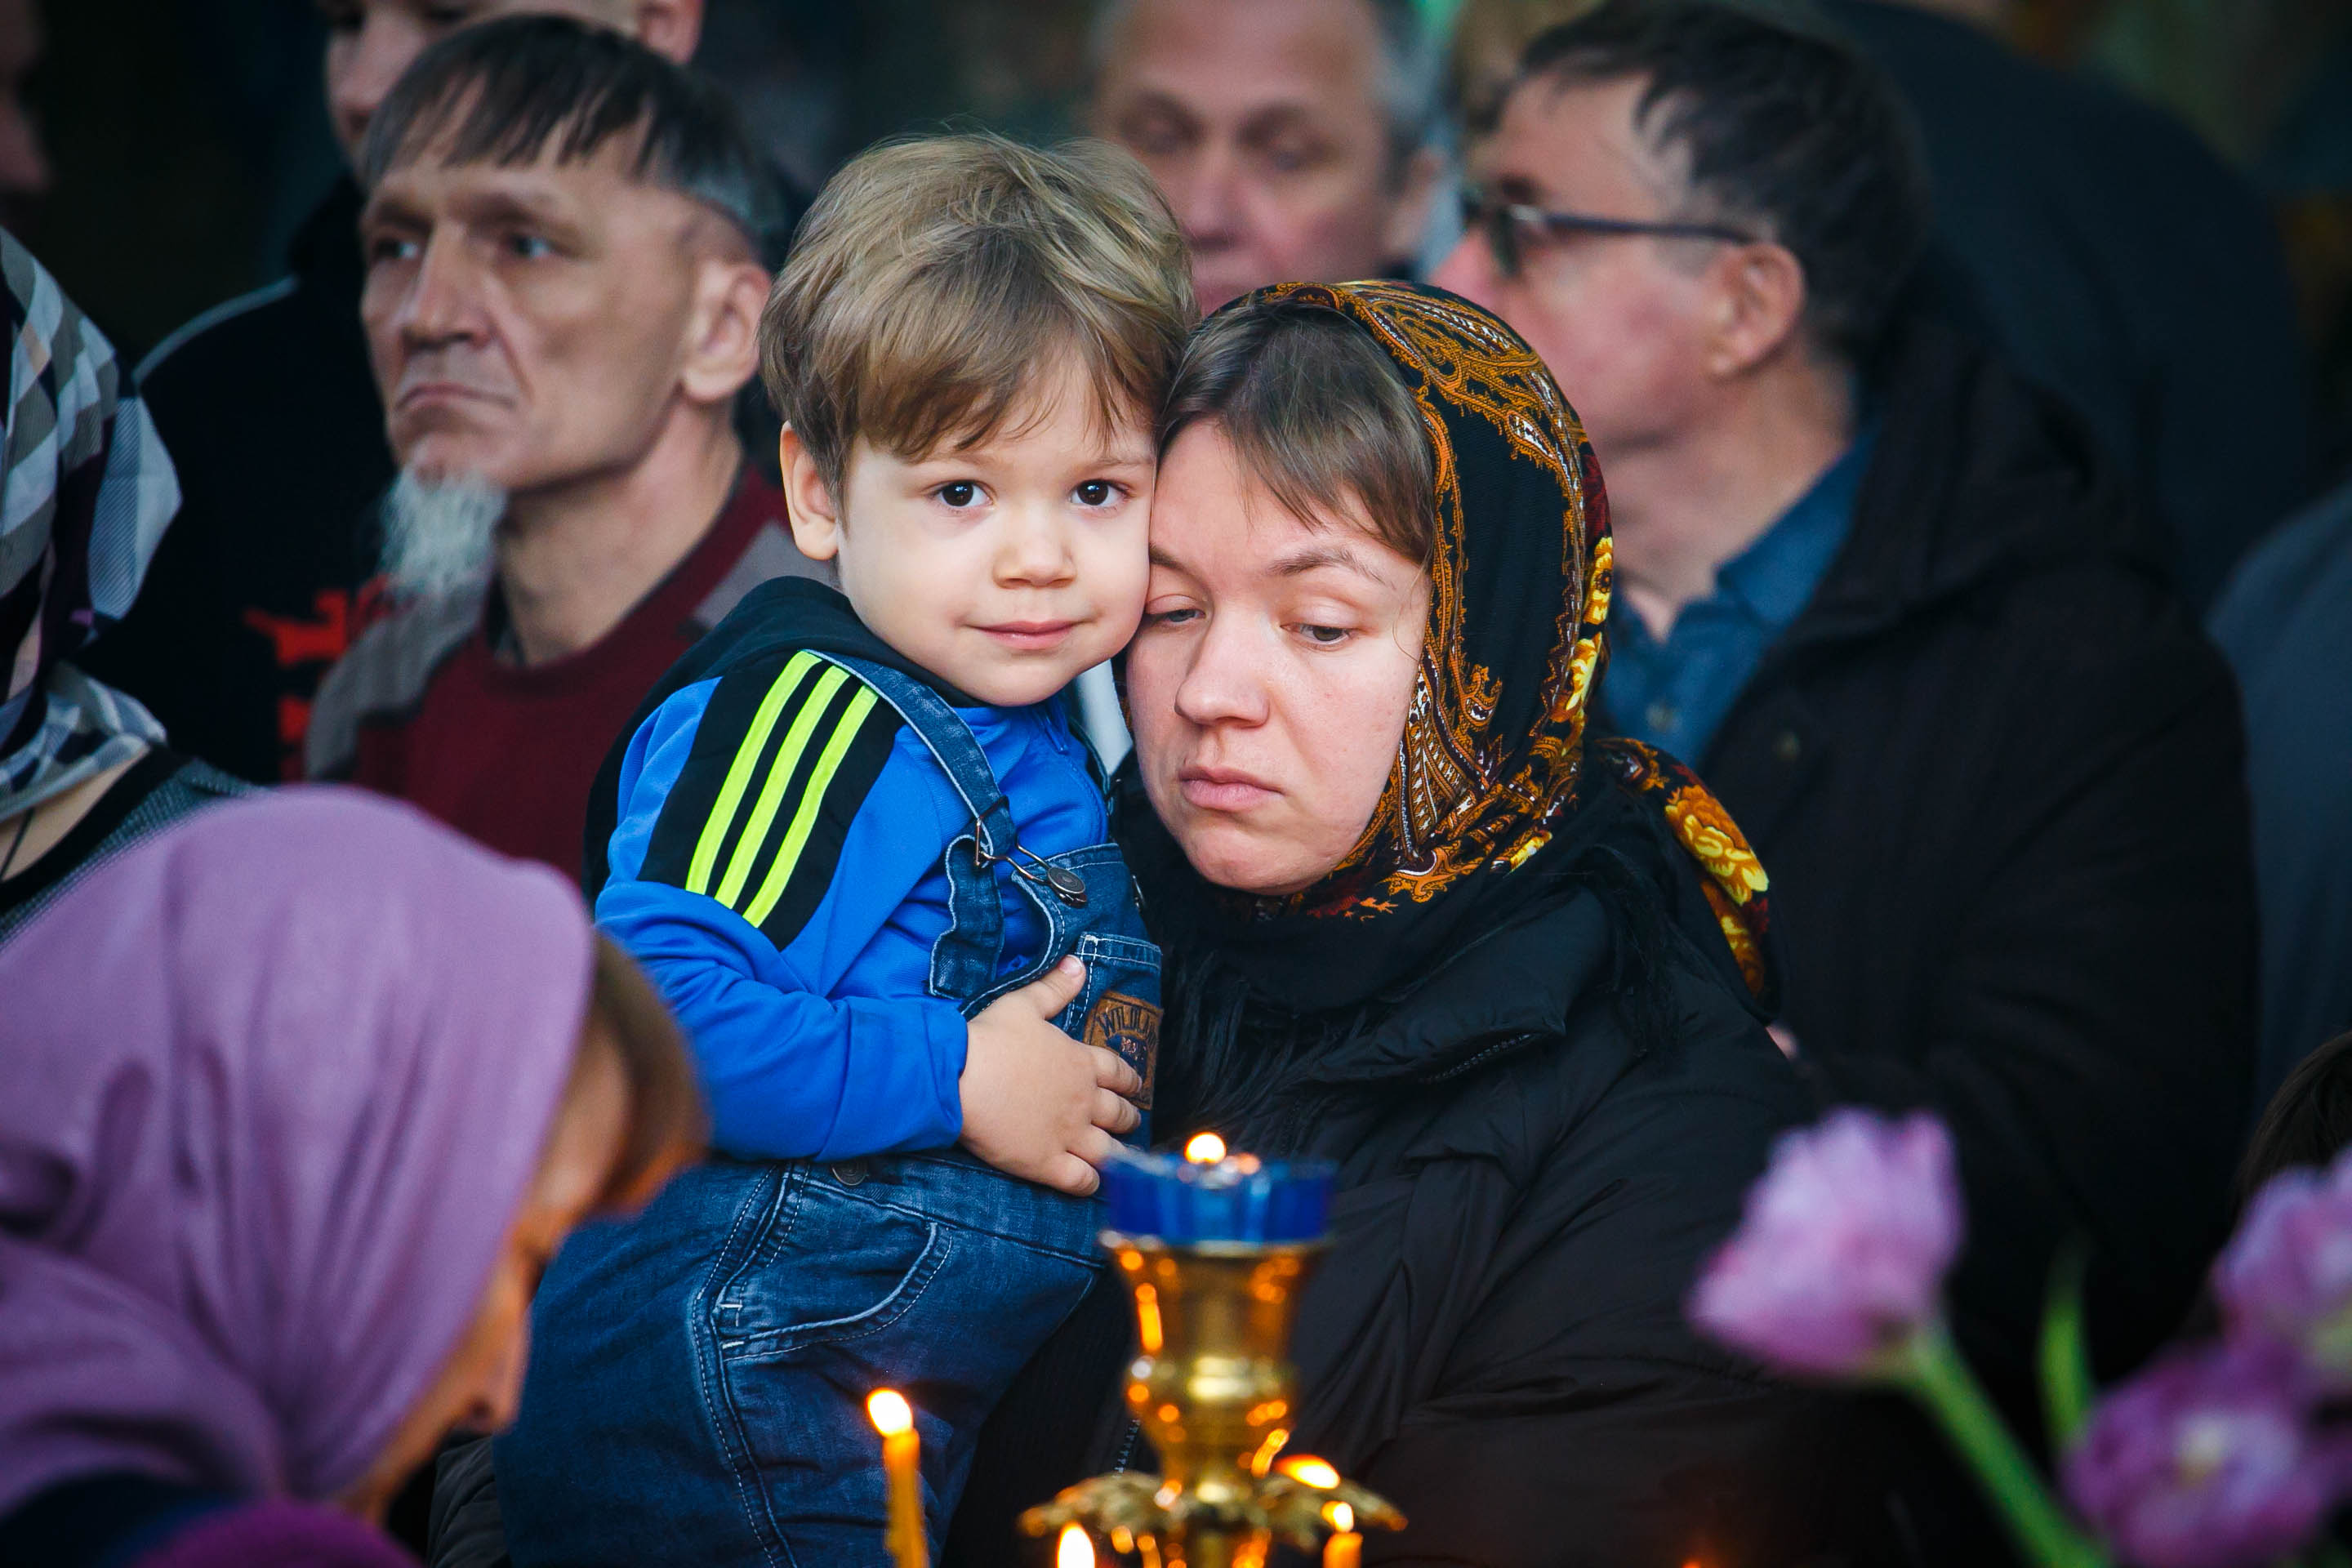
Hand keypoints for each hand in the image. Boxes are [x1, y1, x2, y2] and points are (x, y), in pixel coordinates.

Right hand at [960, 957, 1143, 1195]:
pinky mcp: (1048, 1163)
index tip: (1133, 1087)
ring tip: (1119, 1157)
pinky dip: (1092, 1183)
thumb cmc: (989, 1039)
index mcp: (1081, 1062)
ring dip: (1118, 1154)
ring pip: (1109, 1151)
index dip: (1129, 1081)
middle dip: (1128, 1118)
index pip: (1119, 1073)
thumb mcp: (1023, 1004)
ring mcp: (1069, 1134)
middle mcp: (1083, 1100)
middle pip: (1119, 1114)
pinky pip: (1082, 1181)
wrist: (958, 1078)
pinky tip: (1090, 1182)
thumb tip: (1078, 962)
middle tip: (1128, 1122)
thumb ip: (1055, 987)